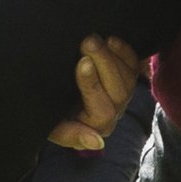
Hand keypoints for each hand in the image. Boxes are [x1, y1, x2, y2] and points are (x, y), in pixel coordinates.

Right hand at [45, 35, 144, 150]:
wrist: (47, 95)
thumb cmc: (46, 112)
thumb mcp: (50, 126)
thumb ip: (68, 135)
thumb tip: (97, 142)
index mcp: (95, 128)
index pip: (102, 112)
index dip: (93, 86)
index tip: (82, 63)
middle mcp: (113, 114)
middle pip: (119, 93)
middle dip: (104, 64)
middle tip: (87, 43)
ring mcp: (122, 95)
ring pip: (128, 78)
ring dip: (111, 56)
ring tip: (93, 39)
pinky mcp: (127, 78)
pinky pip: (134, 66)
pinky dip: (125, 52)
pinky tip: (110, 40)